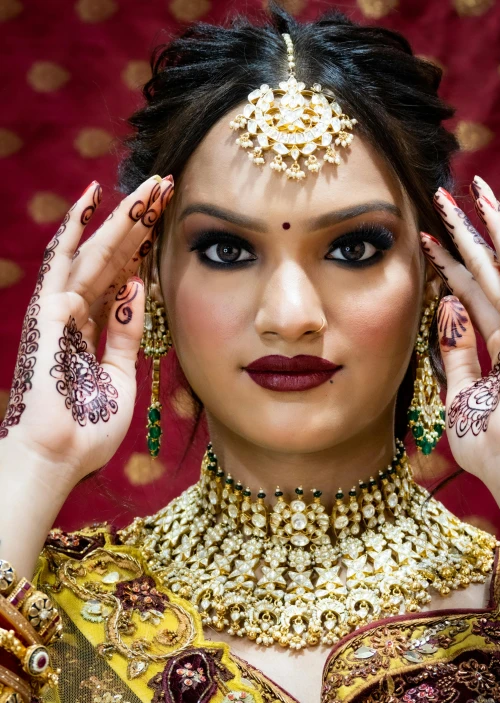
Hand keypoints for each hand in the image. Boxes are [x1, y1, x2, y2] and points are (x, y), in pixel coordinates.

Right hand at [0, 175, 173, 485]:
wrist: (60, 459)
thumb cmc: (89, 428)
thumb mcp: (123, 375)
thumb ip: (126, 333)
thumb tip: (138, 289)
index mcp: (94, 328)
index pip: (123, 274)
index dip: (146, 245)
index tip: (171, 216)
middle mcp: (75, 311)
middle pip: (112, 255)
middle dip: (140, 221)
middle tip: (166, 184)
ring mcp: (58, 309)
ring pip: (95, 251)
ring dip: (122, 218)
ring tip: (149, 185)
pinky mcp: (46, 313)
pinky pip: (63, 264)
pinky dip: (76, 230)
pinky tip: (93, 199)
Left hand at [420, 176, 499, 492]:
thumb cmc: (489, 443)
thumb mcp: (460, 393)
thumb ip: (456, 352)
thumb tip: (444, 311)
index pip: (471, 297)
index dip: (449, 268)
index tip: (426, 243)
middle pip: (485, 272)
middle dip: (463, 236)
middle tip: (441, 200)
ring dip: (481, 226)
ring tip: (463, 190)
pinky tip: (487, 208)